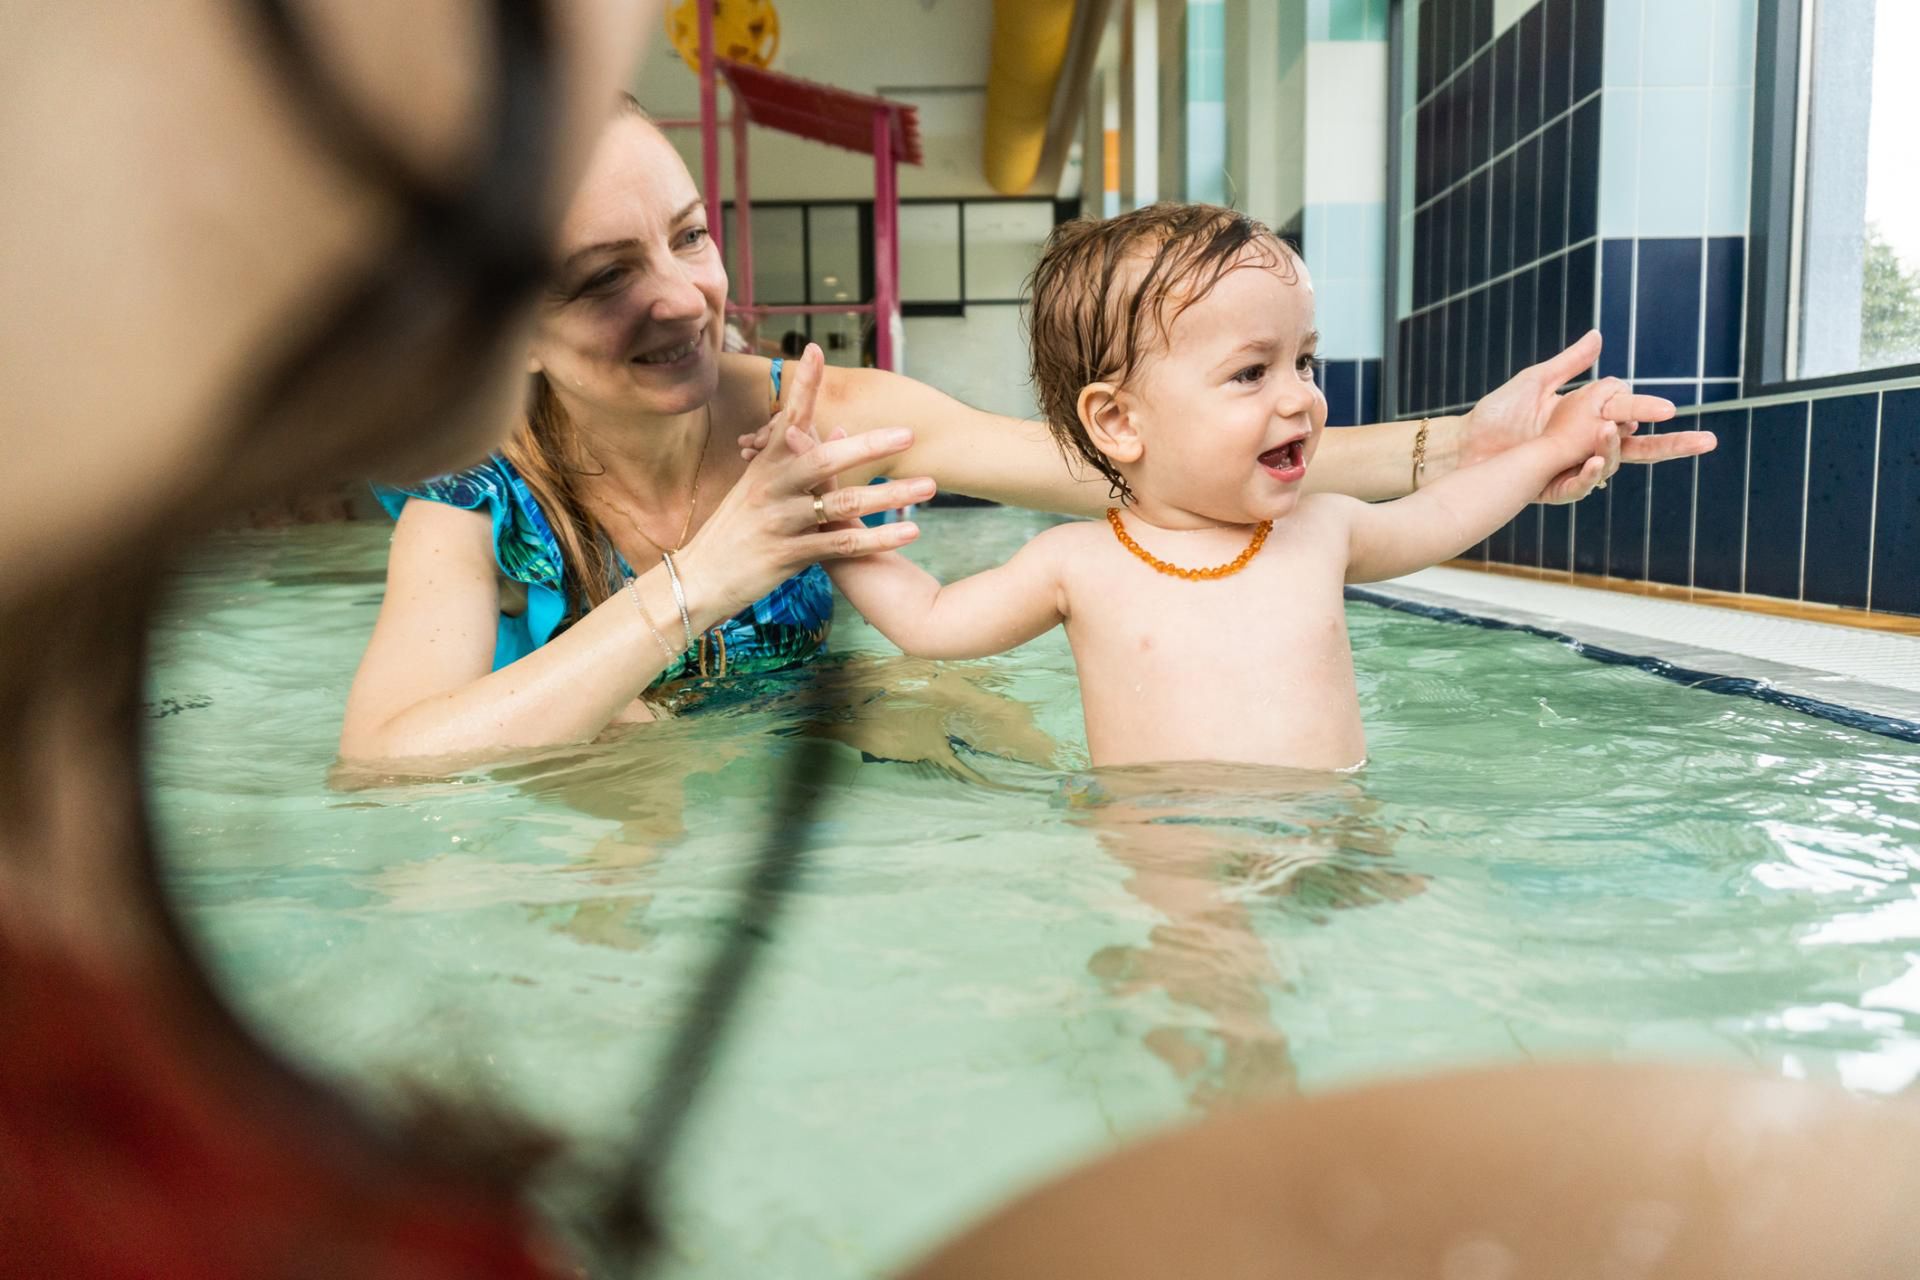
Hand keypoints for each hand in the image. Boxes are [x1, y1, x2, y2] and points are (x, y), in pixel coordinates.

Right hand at [680, 345, 933, 615]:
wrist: (699, 578)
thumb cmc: (735, 528)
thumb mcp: (758, 487)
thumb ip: (795, 457)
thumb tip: (837, 430)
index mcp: (766, 465)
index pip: (789, 417)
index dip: (803, 385)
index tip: (815, 349)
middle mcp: (772, 487)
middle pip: (824, 460)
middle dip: (869, 446)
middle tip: (908, 434)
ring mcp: (781, 521)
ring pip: (841, 504)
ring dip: (889, 494)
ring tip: (930, 486)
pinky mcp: (789, 555)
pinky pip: (843, 544)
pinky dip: (879, 538)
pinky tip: (911, 532)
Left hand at [1460, 331, 1713, 502]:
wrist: (1464, 443)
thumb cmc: (1497, 414)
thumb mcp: (1535, 382)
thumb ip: (1569, 364)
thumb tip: (1599, 336)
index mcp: (1588, 419)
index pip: (1632, 414)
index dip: (1650, 411)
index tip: (1671, 408)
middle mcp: (1587, 445)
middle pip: (1640, 447)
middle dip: (1674, 445)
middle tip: (1709, 442)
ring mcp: (1572, 467)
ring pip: (1612, 462)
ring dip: (1615, 446)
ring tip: (1609, 428)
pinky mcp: (1552, 487)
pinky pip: (1578, 485)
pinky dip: (1590, 474)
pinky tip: (1596, 461)